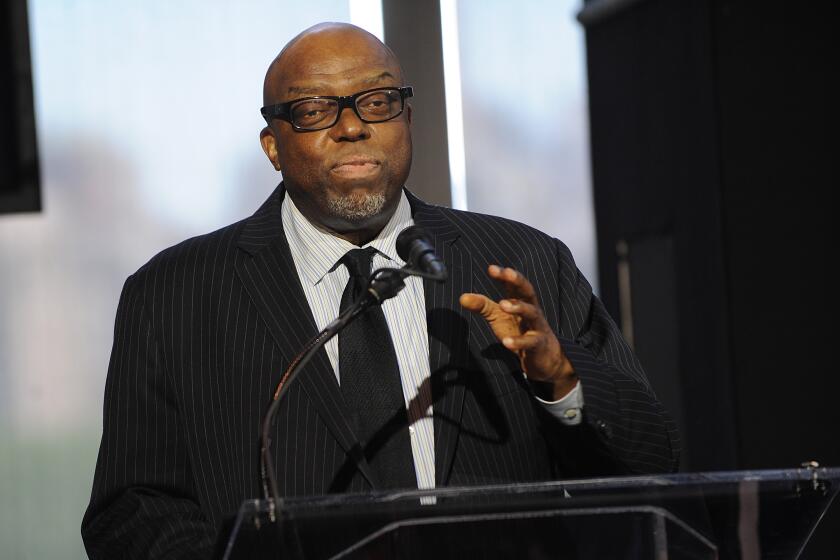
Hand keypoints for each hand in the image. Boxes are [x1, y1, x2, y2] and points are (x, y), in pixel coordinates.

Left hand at [460, 265, 577, 400]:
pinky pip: (530, 342)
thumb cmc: (518, 330)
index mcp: (521, 301)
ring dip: (518, 307)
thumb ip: (482, 306)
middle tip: (506, 272)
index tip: (491, 269)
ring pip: (532, 312)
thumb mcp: (498, 316)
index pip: (514, 284)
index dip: (504, 275)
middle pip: (527, 291)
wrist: (542, 357)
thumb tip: (462, 297)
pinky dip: (518, 342)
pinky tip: (506, 342)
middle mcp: (531, 309)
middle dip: (518, 280)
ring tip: (503, 304)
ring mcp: (537, 326)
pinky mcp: (538, 344)